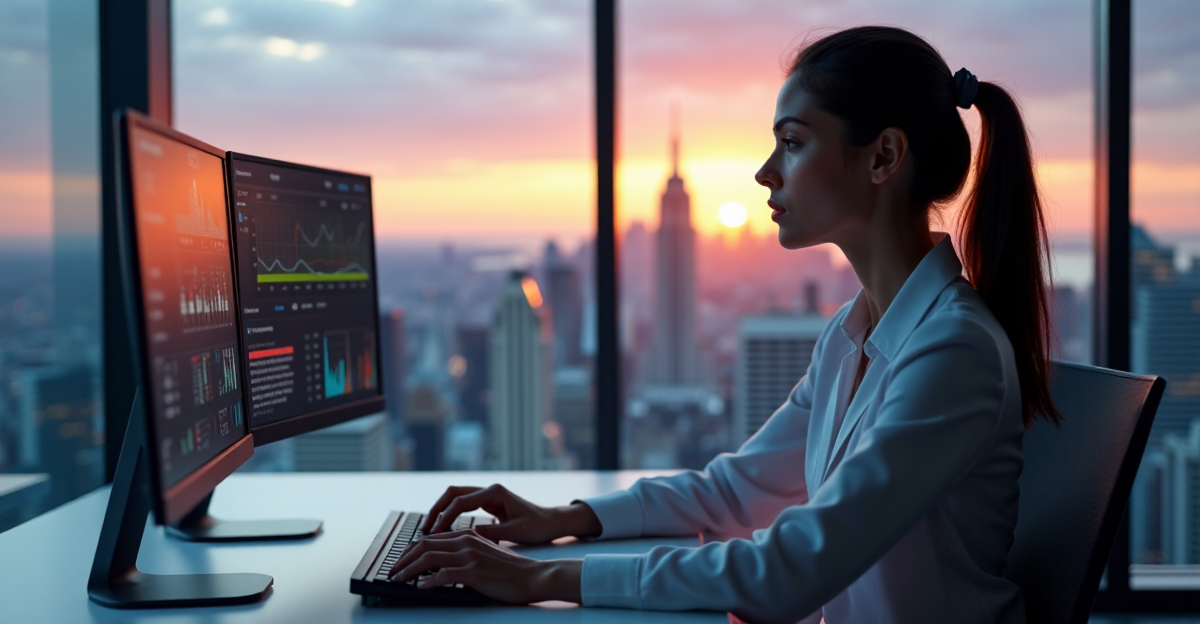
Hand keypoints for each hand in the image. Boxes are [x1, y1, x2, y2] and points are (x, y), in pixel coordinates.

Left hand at [386, 529, 581, 603]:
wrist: (533, 576)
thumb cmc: (511, 570)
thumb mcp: (486, 554)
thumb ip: (465, 553)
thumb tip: (441, 564)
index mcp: (468, 535)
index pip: (431, 538)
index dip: (411, 550)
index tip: (400, 561)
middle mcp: (466, 541)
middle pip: (425, 545)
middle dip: (403, 559)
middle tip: (393, 571)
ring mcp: (470, 556)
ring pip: (429, 558)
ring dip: (409, 570)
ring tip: (398, 579)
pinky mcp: (475, 572)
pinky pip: (443, 575)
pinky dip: (428, 582)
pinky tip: (420, 588)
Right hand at [421, 484, 600, 543]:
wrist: (553, 522)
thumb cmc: (539, 527)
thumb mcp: (515, 533)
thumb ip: (491, 533)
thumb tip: (467, 537)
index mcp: (495, 493)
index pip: (461, 502)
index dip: (445, 517)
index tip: (434, 533)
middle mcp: (489, 489)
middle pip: (453, 493)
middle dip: (436, 509)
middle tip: (425, 528)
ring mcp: (488, 494)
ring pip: (455, 497)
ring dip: (441, 510)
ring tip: (429, 529)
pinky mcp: (488, 502)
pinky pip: (463, 504)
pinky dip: (450, 514)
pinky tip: (444, 529)